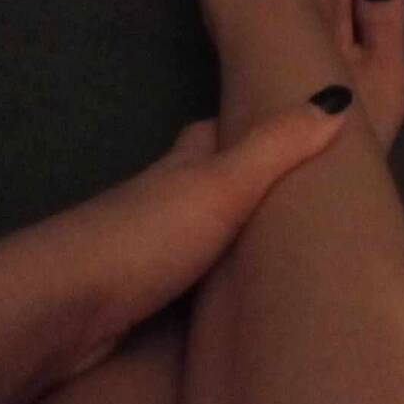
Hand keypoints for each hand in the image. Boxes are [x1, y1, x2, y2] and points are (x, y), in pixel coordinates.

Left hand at [73, 87, 352, 375]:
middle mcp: (165, 201)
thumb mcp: (224, 183)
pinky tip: (238, 302)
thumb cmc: (149, 233)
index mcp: (183, 166)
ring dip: (235, 242)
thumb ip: (276, 147)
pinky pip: (190, 282)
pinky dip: (214, 285)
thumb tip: (336, 97)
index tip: (298, 135)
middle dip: (249, 189)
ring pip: (202, 236)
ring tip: (288, 257)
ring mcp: (150, 251)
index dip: (252, 128)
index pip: (217, 133)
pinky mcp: (141, 298)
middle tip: (303, 205)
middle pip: (210, 184)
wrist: (68, 306)